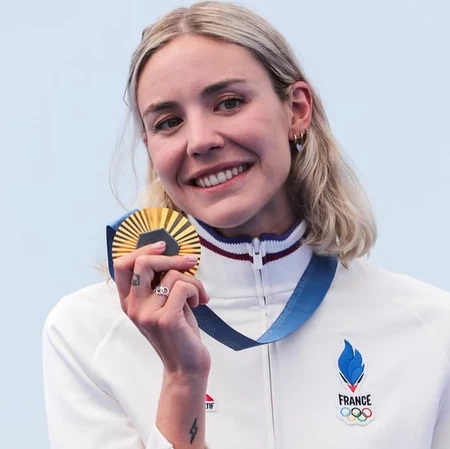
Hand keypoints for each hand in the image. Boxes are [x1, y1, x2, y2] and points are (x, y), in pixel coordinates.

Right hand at [114, 241, 210, 377]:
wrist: (186, 366)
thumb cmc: (178, 331)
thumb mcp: (163, 303)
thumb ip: (159, 282)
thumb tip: (171, 253)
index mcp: (129, 301)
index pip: (121, 265)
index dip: (142, 249)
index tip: (164, 247)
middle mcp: (133, 307)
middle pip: (142, 262)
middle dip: (171, 257)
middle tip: (190, 262)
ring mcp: (147, 313)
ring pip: (172, 274)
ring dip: (193, 281)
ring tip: (197, 296)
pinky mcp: (165, 319)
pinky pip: (183, 286)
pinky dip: (196, 290)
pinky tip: (198, 303)